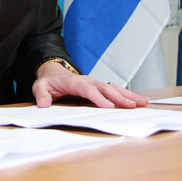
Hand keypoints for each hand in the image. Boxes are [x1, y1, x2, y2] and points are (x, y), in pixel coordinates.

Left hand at [32, 62, 147, 108]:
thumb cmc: (47, 82)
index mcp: (73, 82)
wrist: (53, 73)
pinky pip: (115, 89)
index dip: (99, 98)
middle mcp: (87, 81)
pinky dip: (128, 94)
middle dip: (120, 97)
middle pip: (105, 88)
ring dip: (128, 95)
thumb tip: (44, 104)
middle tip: (133, 106)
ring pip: (114, 88)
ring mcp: (94, 83)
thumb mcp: (39, 87)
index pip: (87, 89)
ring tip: (142, 102)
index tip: (109, 107)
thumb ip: (41, 95)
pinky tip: (140, 100)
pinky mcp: (99, 87)